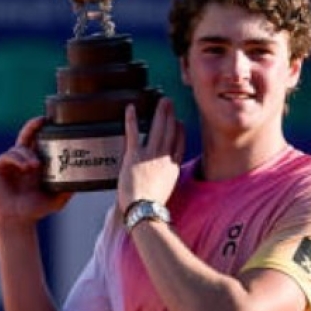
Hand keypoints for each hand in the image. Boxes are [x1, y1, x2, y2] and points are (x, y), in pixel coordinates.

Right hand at [0, 116, 71, 226]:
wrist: (17, 221)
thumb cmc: (35, 209)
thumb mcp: (56, 199)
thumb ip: (68, 190)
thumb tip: (85, 182)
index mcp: (34, 162)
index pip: (39, 141)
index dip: (43, 130)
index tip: (53, 121)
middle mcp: (21, 159)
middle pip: (26, 135)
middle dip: (33, 126)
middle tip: (42, 121)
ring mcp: (8, 163)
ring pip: (18, 149)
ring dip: (27, 154)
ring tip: (35, 166)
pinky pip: (6, 157)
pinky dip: (16, 159)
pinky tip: (25, 167)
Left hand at [117, 97, 184, 212]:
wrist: (144, 209)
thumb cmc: (151, 207)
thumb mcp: (165, 192)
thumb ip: (164, 181)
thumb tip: (161, 181)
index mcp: (172, 169)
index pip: (179, 145)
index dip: (180, 132)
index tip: (179, 123)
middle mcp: (164, 158)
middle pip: (170, 132)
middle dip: (170, 116)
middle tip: (169, 103)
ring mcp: (150, 155)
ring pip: (158, 128)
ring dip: (160, 112)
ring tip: (162, 101)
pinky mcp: (134, 155)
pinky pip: (133, 132)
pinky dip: (131, 118)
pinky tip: (131, 107)